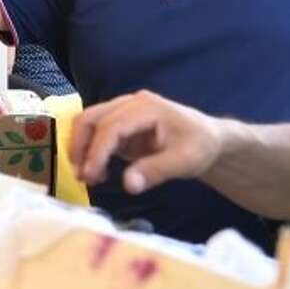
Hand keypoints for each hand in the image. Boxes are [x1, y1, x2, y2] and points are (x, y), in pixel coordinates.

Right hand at [69, 90, 223, 193]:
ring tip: (86, 177)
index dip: (97, 151)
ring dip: (81, 148)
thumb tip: (128, 185)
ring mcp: (124, 111)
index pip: (111, 126)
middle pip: (91, 118)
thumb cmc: (200, 146)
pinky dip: (90, 151)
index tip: (90, 175)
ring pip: (88, 122)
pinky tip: (98, 173)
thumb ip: (156, 171)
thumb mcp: (184, 161)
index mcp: (147, 107)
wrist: (209, 138)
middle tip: (82, 176)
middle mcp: (130, 103)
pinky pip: (96, 133)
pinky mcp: (121, 124)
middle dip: (80, 147)